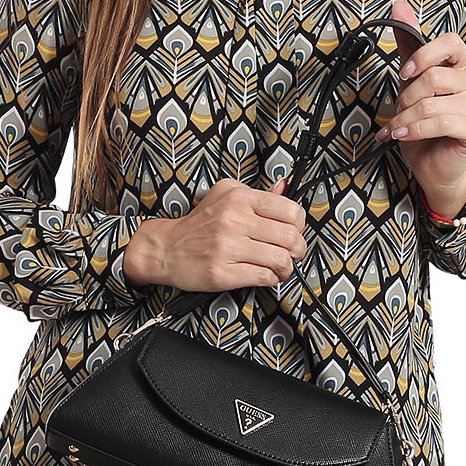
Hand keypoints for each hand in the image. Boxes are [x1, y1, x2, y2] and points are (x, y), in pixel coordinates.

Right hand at [122, 176, 307, 290]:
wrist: (166, 248)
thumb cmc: (199, 224)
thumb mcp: (226, 195)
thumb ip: (257, 193)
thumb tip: (284, 187)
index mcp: (239, 199)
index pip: (289, 210)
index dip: (299, 225)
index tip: (294, 231)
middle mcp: (234, 221)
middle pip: (290, 238)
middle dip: (298, 249)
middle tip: (293, 253)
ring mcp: (227, 248)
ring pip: (280, 260)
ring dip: (287, 268)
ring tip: (281, 267)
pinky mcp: (222, 273)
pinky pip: (263, 277)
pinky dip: (272, 279)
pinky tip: (267, 275)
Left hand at [377, 0, 465, 216]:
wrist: (432, 165)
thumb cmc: (424, 125)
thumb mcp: (411, 82)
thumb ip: (409, 45)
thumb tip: (398, 6)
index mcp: (462, 66)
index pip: (450, 42)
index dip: (424, 55)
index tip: (405, 72)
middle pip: (436, 76)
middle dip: (407, 95)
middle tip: (398, 110)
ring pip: (434, 103)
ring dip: (406, 117)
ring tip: (396, 128)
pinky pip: (442, 123)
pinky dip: (415, 129)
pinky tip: (402, 135)